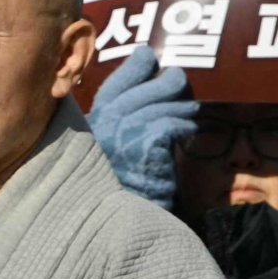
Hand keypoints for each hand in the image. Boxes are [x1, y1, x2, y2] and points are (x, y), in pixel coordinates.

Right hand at [85, 48, 197, 202]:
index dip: (132, 69)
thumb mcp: (110, 151)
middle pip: (143, 89)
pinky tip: (185, 135)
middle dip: (167, 82)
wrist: (115, 223)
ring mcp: (124, 133)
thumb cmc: (118, 187)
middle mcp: (104, 125)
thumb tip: (144, 88)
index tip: (147, 55)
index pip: (112, 87)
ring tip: (187, 115)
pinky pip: (173, 123)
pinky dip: (184, 128)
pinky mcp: (145, 143)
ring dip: (180, 109)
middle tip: (179, 80)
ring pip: (164, 105)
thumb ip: (118, 122)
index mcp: (90, 125)